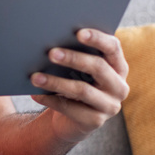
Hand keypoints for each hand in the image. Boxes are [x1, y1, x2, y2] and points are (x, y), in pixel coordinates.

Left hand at [29, 29, 129, 143]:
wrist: (70, 118)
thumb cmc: (73, 82)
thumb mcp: (77, 68)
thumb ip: (74, 53)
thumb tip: (50, 41)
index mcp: (118, 66)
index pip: (113, 47)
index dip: (97, 38)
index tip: (78, 33)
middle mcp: (119, 86)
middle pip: (98, 67)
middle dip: (73, 58)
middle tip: (50, 53)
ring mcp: (110, 106)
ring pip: (82, 90)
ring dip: (56, 82)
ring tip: (35, 77)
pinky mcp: (96, 121)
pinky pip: (72, 109)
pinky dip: (51, 100)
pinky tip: (36, 94)